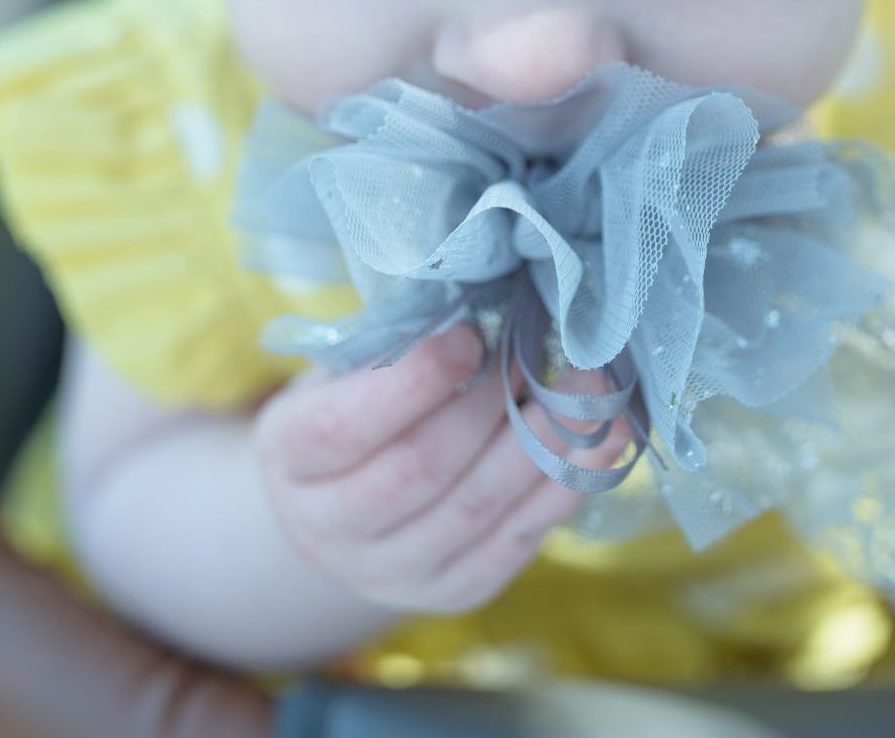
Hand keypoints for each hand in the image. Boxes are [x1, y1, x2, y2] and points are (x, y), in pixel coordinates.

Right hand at [254, 324, 630, 615]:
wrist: (342, 508)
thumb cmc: (352, 409)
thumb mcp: (344, 370)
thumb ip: (395, 346)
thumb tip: (484, 302)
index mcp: (289, 458)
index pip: (345, 427)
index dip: (413, 381)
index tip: (470, 334)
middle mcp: (330, 529)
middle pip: (422, 469)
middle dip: (491, 405)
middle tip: (543, 349)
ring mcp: (393, 573)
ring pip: (479, 507)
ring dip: (546, 441)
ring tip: (593, 386)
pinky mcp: (455, 592)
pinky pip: (518, 539)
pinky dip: (567, 484)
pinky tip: (605, 438)